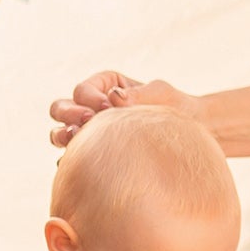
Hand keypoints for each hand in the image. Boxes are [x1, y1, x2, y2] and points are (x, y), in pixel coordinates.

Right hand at [49, 70, 202, 148]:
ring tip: (77, 140)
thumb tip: (114, 98)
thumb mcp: (160, 95)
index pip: (82, 90)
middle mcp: (90, 108)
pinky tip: (82, 164)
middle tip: (87, 122)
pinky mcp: (92, 156)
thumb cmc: (175, 108)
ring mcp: (88, 133)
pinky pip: (72, 160)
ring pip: (59, 133)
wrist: (190, 134)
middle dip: (69, 114)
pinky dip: (72, 161)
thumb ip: (138, 95)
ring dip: (63, 136)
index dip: (90, 98)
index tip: (109, 108)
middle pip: (60, 108)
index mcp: (104, 87)